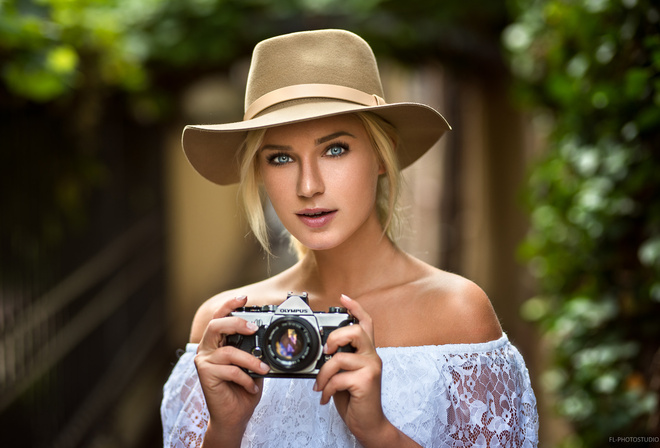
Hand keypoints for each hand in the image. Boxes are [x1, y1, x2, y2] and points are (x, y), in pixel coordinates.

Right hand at [195, 295, 269, 446]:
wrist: (234, 416)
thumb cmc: (242, 389)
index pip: (219, 318)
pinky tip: (251, 386)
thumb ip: (253, 349)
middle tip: (253, 327)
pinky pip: (231, 371)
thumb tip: (268, 337)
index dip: (229, 305)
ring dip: (250, 359)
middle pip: (215, 326)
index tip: (244, 298)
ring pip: (227, 351)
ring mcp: (204, 362)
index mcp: (217, 342)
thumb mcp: (252, 364)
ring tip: (263, 368)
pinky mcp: (206, 376)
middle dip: (236, 322)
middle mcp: (207, 349)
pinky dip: (246, 378)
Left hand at [313, 294, 388, 444]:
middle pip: (356, 331)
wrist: (369, 424)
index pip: (366, 323)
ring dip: (323, 374)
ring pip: (340, 358)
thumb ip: (340, 360)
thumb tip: (323, 352)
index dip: (355, 308)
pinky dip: (327, 389)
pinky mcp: (366, 381)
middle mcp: (372, 357)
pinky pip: (338, 378)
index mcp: (367, 352)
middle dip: (335, 338)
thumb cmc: (355, 399)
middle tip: (326, 352)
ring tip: (321, 385)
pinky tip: (326, 397)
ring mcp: (371, 368)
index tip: (343, 298)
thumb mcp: (346, 375)